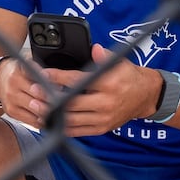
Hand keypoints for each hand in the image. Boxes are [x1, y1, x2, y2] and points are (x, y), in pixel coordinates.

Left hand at [22, 43, 159, 135]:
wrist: (146, 97)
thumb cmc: (129, 77)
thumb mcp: (120, 63)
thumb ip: (104, 57)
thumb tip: (93, 48)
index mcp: (109, 84)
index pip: (77, 80)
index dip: (57, 77)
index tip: (42, 74)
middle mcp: (106, 103)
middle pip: (70, 102)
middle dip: (49, 98)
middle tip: (33, 92)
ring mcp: (103, 118)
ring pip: (71, 119)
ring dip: (51, 114)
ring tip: (35, 107)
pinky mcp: (101, 129)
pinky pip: (77, 131)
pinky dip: (60, 127)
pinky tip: (49, 121)